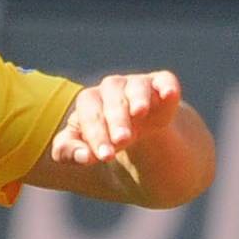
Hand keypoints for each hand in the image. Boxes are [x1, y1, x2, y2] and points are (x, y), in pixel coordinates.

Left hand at [51, 71, 183, 164]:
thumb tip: (82, 156)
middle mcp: (112, 88)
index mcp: (90, 101)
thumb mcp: (83, 148)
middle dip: (116, 120)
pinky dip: (167, 86)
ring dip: (138, 99)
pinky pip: (165, 81)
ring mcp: (138, 85)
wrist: (136, 133)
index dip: (96, 134)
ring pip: (137, 87)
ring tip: (139, 113)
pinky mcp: (162, 87)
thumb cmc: (103, 138)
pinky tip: (169, 94)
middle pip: (112, 100)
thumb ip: (69, 152)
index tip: (105, 156)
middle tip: (121, 141)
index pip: (89, 114)